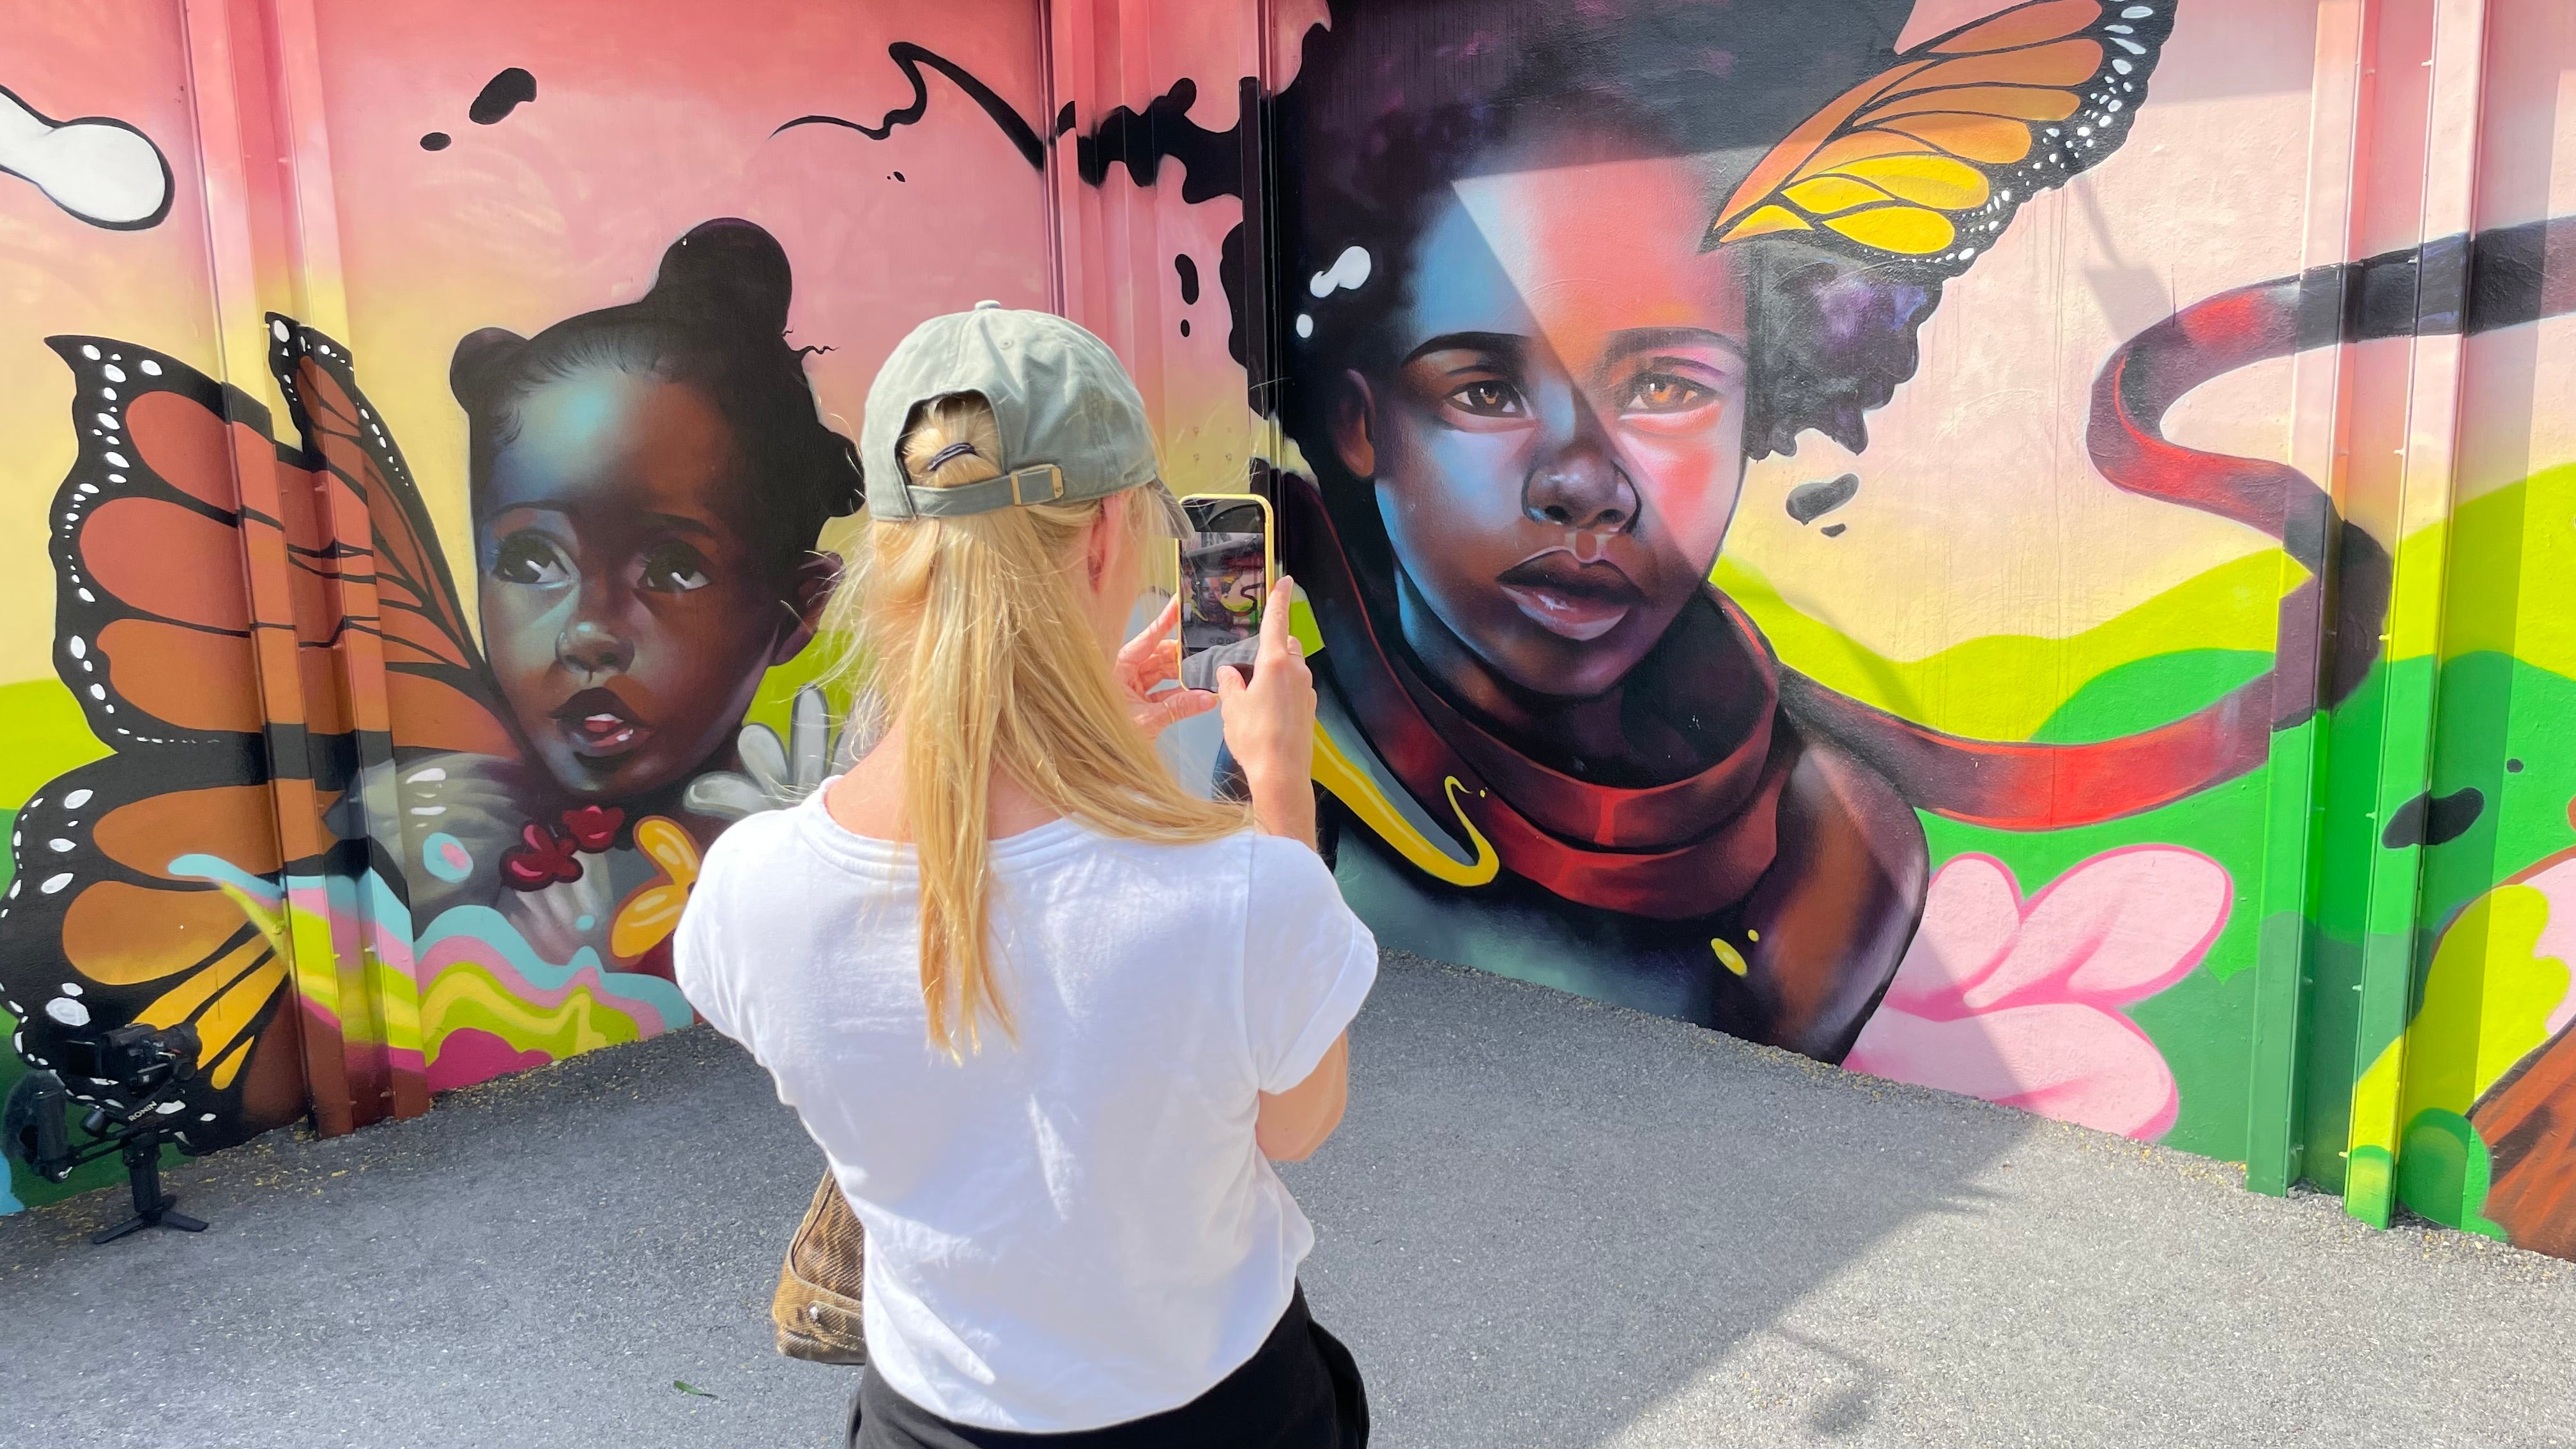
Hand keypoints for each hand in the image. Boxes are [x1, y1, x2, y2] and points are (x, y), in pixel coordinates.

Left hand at [1116, 595, 1219, 737]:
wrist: (1095, 763)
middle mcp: (1123, 675)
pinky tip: (1195, 695)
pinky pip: (1161, 693)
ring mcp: (1130, 689)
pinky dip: (1177, 694)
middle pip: (1157, 656)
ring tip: (1203, 675)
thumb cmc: (1106, 736)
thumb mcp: (1147, 721)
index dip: (1164, 622)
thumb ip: (1178, 708)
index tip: (1178, 604)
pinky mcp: (1137, 705)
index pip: (1146, 639)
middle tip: (1203, 652)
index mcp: (1118, 669)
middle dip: (1181, 656)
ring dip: (1182, 676)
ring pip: (1161, 675)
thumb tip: (1207, 698)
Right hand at [1216, 576, 1316, 843]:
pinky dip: (1282, 693)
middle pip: (1287, 646)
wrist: (1281, 774)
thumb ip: (1229, 684)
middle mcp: (1296, 671)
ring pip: (1292, 670)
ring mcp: (1307, 691)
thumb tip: (1227, 672)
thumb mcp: (1231, 707)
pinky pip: (1295, 691)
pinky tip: (1265, 714)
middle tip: (1249, 666)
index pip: (1277, 621)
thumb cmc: (1254, 737)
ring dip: (1276, 673)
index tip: (1285, 580)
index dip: (1279, 599)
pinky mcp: (1310, 711)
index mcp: (1275, 662)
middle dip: (1272, 648)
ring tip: (1252, 697)